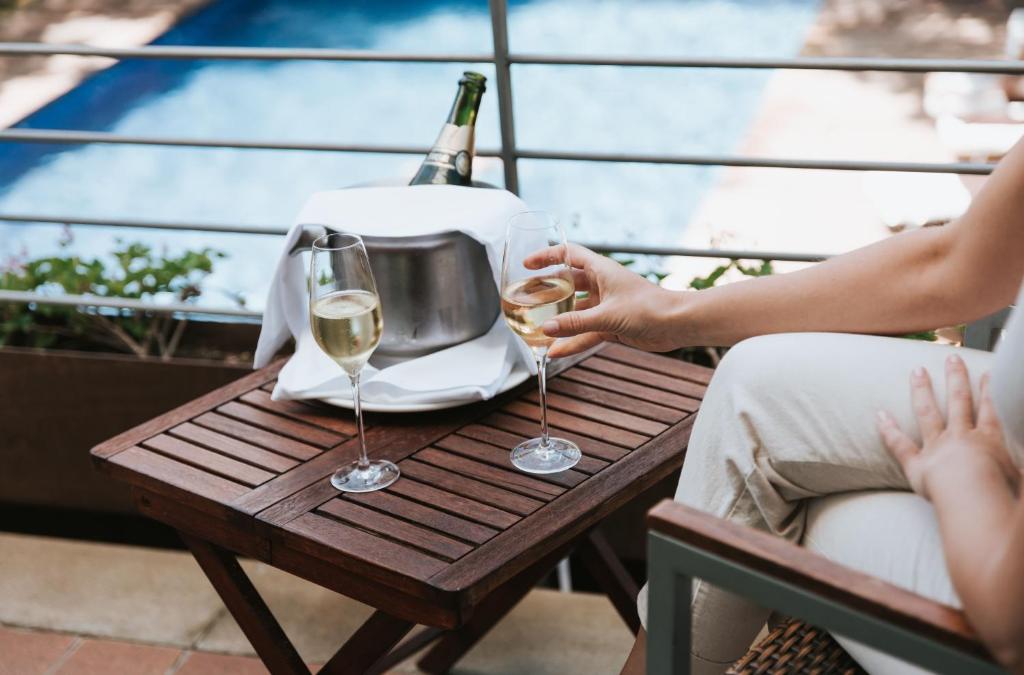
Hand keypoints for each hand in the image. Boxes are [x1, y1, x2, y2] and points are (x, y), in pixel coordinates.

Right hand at [523, 243, 683, 357]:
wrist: (677, 324)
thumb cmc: (648, 308)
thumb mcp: (607, 316)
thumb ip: (575, 323)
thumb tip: (547, 329)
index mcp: (601, 270)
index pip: (569, 255)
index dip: (547, 256)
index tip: (528, 265)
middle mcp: (601, 285)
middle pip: (567, 284)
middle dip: (547, 291)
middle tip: (526, 298)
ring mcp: (606, 305)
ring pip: (574, 311)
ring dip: (558, 320)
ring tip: (536, 328)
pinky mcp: (611, 325)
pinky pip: (585, 332)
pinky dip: (572, 341)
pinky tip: (556, 351)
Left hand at [877, 354, 1019, 499]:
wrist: (977, 507)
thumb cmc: (1005, 498)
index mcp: (990, 441)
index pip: (991, 410)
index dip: (990, 390)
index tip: (988, 373)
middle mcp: (962, 438)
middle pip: (959, 401)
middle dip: (956, 377)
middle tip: (951, 357)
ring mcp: (937, 449)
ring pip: (928, 412)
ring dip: (922, 389)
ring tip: (917, 371)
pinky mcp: (917, 466)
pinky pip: (900, 444)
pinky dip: (888, 429)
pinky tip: (879, 414)